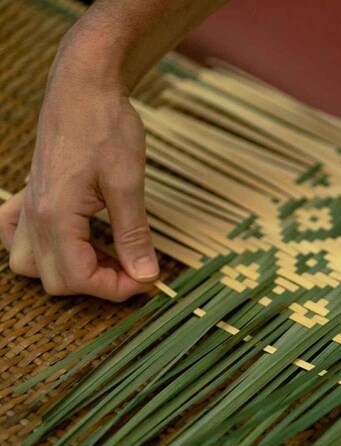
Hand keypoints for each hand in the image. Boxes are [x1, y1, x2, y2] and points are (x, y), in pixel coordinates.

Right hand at [0, 59, 157, 300]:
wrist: (85, 86)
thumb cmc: (107, 127)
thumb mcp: (128, 183)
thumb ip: (133, 234)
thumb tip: (146, 276)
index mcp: (55, 215)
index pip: (78, 278)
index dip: (116, 288)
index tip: (147, 278)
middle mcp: (34, 215)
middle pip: (54, 280)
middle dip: (97, 283)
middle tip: (134, 266)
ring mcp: (28, 205)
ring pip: (30, 263)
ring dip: (68, 269)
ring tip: (107, 254)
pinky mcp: (31, 194)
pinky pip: (16, 234)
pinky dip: (39, 246)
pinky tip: (69, 237)